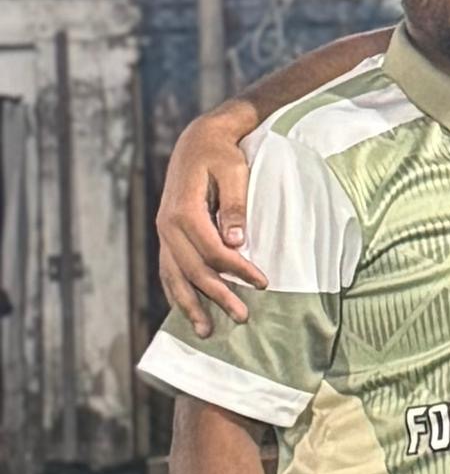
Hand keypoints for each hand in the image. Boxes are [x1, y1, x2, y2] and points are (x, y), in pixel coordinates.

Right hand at [158, 112, 266, 332]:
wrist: (197, 141)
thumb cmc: (221, 155)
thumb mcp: (234, 172)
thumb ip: (235, 206)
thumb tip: (237, 242)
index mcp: (184, 211)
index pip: (212, 251)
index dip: (237, 270)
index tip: (262, 283)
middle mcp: (167, 226)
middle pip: (192, 270)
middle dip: (217, 296)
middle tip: (242, 318)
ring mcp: (163, 233)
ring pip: (173, 277)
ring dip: (189, 305)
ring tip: (205, 331)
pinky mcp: (166, 236)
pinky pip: (167, 270)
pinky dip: (176, 293)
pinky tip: (186, 310)